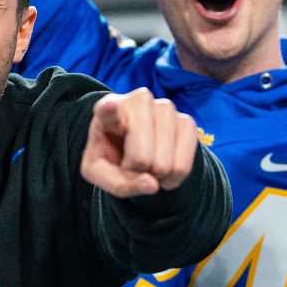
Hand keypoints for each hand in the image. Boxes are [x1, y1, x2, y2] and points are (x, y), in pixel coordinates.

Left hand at [80, 87, 197, 197]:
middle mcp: (138, 101)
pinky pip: (183, 167)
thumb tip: (153, 185)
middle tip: (132, 165)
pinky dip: (172, 178)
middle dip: (137, 172)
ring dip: (156, 176)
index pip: (107, 110)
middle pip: (141, 157)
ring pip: (164, 164)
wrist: (134, 150)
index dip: (109, 110)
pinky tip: (163, 169)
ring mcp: (165, 108)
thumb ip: (118, 183)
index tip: (109, 106)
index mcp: (106, 110)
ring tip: (147, 165)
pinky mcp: (187, 121)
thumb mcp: (100, 174)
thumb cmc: (111, 156)